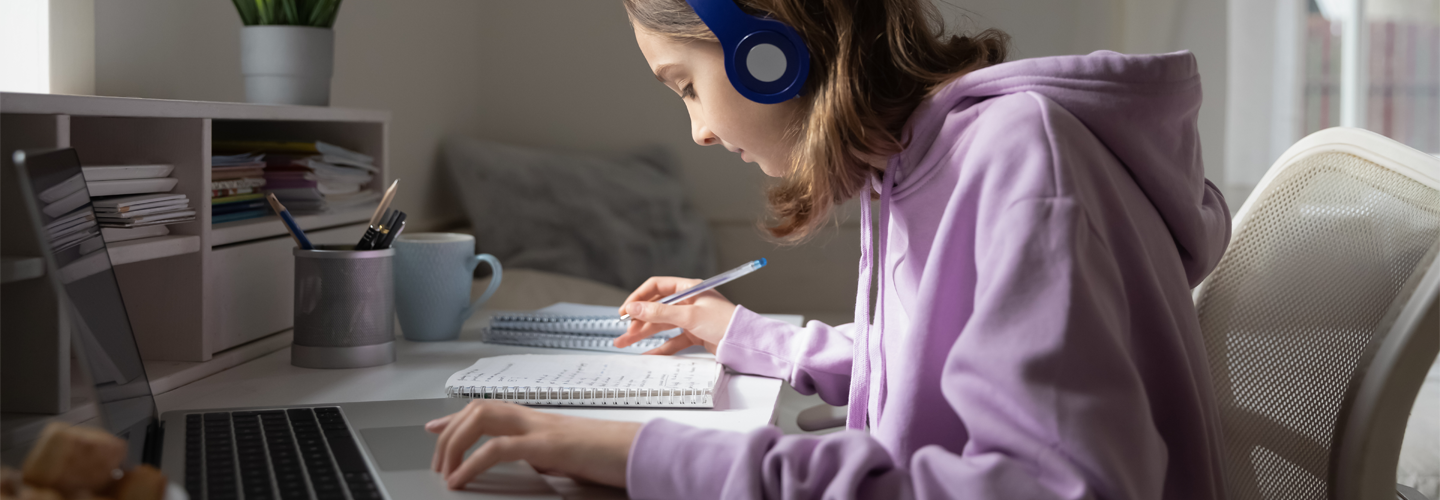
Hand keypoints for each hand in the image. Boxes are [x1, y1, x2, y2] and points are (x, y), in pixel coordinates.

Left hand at [427, 401, 639, 488]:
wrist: (639, 452)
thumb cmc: (609, 457)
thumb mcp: (567, 458)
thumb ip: (544, 456)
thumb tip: (530, 464)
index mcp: (539, 420)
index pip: (489, 409)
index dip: (456, 418)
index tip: (434, 428)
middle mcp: (535, 418)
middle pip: (478, 409)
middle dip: (449, 433)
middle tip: (437, 462)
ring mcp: (540, 428)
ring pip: (482, 418)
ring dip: (455, 444)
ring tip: (445, 470)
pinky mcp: (547, 444)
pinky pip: (498, 448)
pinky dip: (472, 463)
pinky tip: (461, 480)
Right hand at [613, 276, 737, 353]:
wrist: (745, 343)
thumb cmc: (725, 323)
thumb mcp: (689, 316)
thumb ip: (659, 313)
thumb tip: (634, 308)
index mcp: (689, 288)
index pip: (657, 287)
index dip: (638, 297)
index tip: (625, 311)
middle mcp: (688, 301)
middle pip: (656, 308)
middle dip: (638, 320)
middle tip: (622, 333)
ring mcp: (691, 318)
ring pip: (661, 325)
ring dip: (644, 334)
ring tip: (625, 343)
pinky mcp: (694, 334)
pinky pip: (672, 339)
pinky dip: (660, 346)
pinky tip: (647, 353)